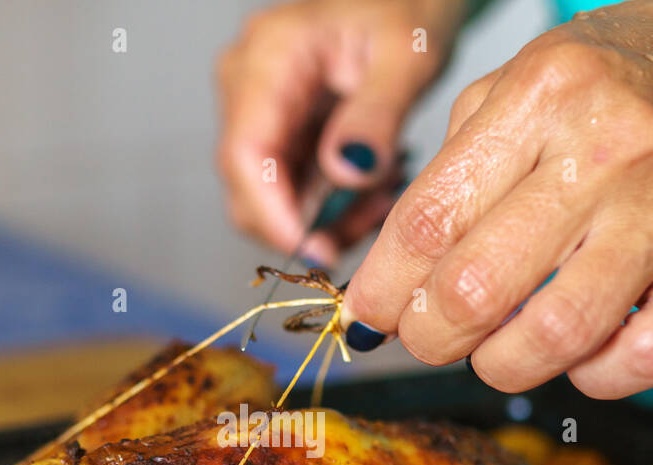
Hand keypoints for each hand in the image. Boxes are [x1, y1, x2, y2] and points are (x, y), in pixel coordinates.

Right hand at [215, 0, 466, 267]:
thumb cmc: (407, 9)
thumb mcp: (406, 57)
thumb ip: (375, 117)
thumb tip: (345, 174)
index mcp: (269, 57)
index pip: (244, 155)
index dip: (273, 215)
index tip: (318, 252)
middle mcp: (248, 85)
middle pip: (249, 189)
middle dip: (306, 226)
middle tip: (370, 226)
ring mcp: (259, 112)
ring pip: (270, 201)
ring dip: (326, 220)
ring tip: (381, 200)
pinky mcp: (279, 134)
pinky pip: (292, 192)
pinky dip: (332, 207)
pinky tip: (371, 191)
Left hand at [341, 0, 652, 397]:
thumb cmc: (612, 87)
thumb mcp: (514, 87)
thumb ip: (448, 175)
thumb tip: (385, 288)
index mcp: (540, 97)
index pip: (429, 220)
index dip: (382, 288)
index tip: (366, 315)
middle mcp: (606, 151)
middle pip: (477, 288)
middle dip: (430, 336)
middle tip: (427, 336)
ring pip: (556, 334)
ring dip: (503, 365)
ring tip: (495, 350)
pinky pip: (646, 359)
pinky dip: (595, 378)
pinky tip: (577, 355)